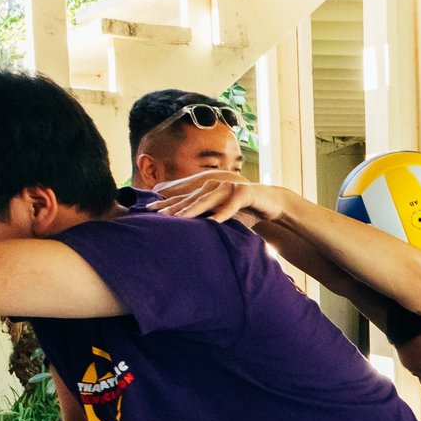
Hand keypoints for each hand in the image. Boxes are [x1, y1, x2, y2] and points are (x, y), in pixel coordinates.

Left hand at [149, 171, 287, 226]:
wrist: (270, 203)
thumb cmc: (244, 211)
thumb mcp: (222, 216)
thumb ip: (206, 219)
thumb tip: (186, 234)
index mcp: (207, 192)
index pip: (184, 199)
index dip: (168, 204)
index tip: (150, 211)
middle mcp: (215, 187)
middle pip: (192, 199)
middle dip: (176, 208)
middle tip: (160, 217)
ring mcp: (229, 188)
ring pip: (209, 200)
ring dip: (195, 209)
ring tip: (181, 219)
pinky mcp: (244, 192)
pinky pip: (232, 204)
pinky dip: (224, 213)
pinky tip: (214, 221)